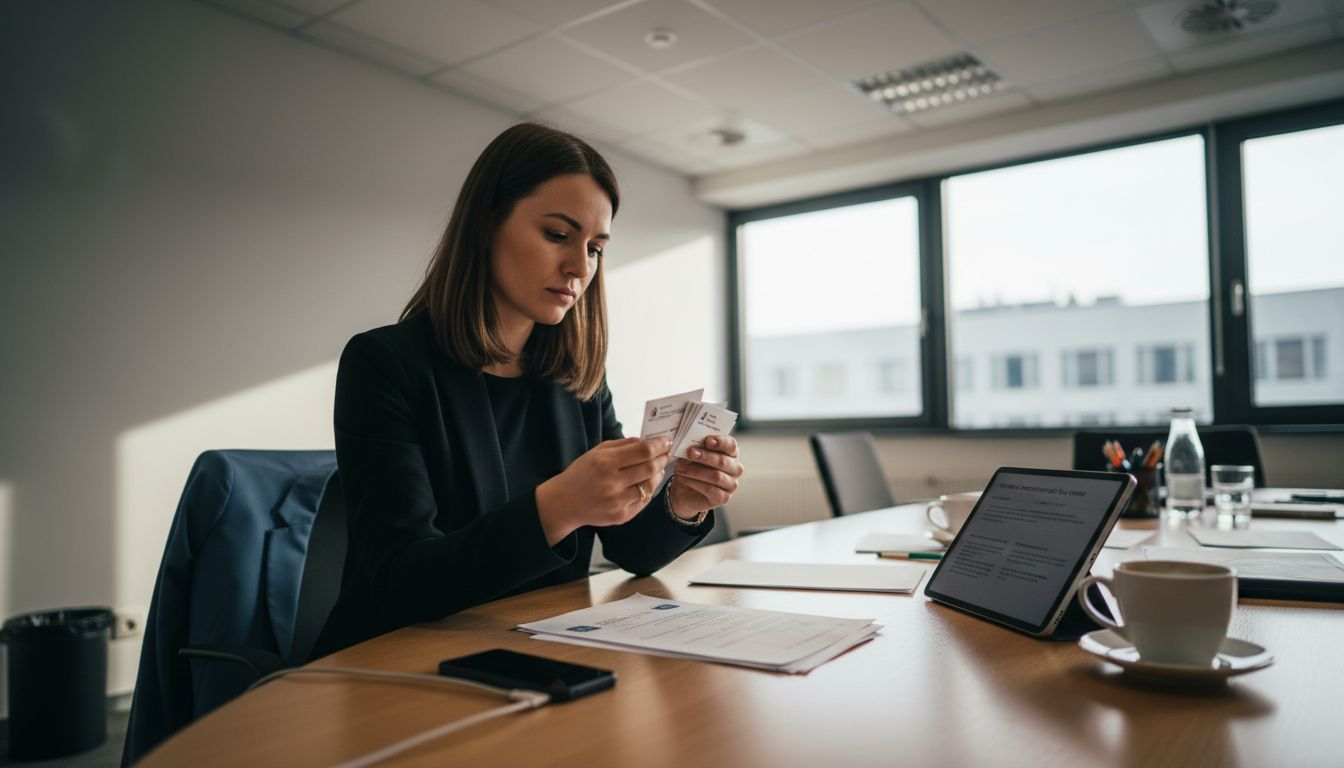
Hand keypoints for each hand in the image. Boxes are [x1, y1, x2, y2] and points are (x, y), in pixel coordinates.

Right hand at [536, 437, 670, 545]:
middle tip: (667, 453)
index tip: (666, 440)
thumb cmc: (582, 473)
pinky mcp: (622, 516)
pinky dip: (649, 490)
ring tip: (659, 467)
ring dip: (659, 474)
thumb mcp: (597, 452)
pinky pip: (644, 501)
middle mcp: (612, 483)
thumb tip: (648, 440)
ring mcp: (618, 502)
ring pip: (650, 486)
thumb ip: (623, 445)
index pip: (643, 451)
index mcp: (605, 463)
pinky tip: (647, 482)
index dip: (659, 444)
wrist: (565, 502)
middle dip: (662, 458)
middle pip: (650, 468)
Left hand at [669, 435, 742, 520]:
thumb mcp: (693, 455)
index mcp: (731, 453)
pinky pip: (711, 490)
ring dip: (696, 471)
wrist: (686, 490)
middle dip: (705, 456)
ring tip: (680, 468)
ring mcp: (731, 484)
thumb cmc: (693, 467)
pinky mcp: (724, 498)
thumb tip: (691, 446)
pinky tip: (683, 479)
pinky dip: (694, 483)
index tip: (707, 441)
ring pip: (716, 476)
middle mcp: (735, 468)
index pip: (731, 445)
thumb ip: (696, 448)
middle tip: (690, 453)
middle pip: (723, 461)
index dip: (720, 442)